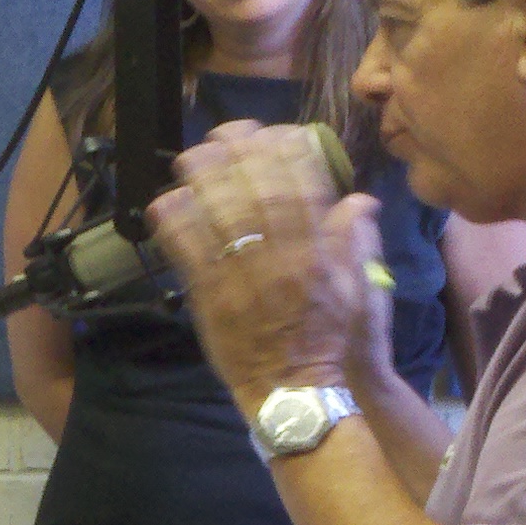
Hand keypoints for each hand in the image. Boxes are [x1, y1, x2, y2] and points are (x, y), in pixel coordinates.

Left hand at [150, 122, 385, 415]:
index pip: (303, 188)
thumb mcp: (359, 290)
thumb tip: (360, 200)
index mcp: (319, 254)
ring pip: (222, 217)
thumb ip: (355, 242)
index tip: (273, 131)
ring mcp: (244, 278)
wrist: (296, 393)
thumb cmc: (328, 341)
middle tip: (225, 132)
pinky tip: (166, 202)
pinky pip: (190, 254)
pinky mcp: (212, 298)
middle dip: (241, 156)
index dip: (286, 154)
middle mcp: (282, 259)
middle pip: (258, 193)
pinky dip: (176, 227)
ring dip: (204, 181)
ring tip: (190, 156)